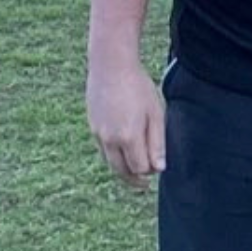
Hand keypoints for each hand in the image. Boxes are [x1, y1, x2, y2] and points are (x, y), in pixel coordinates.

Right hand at [86, 61, 164, 189]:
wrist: (110, 67)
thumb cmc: (139, 87)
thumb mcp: (156, 113)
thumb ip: (157, 142)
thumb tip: (159, 168)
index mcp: (128, 137)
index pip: (139, 168)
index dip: (149, 172)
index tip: (157, 169)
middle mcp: (109, 140)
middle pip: (121, 171)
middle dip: (134, 179)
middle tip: (144, 185)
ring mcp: (98, 134)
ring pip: (110, 162)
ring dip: (122, 170)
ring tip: (135, 173)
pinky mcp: (92, 127)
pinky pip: (103, 150)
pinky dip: (113, 156)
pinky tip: (123, 153)